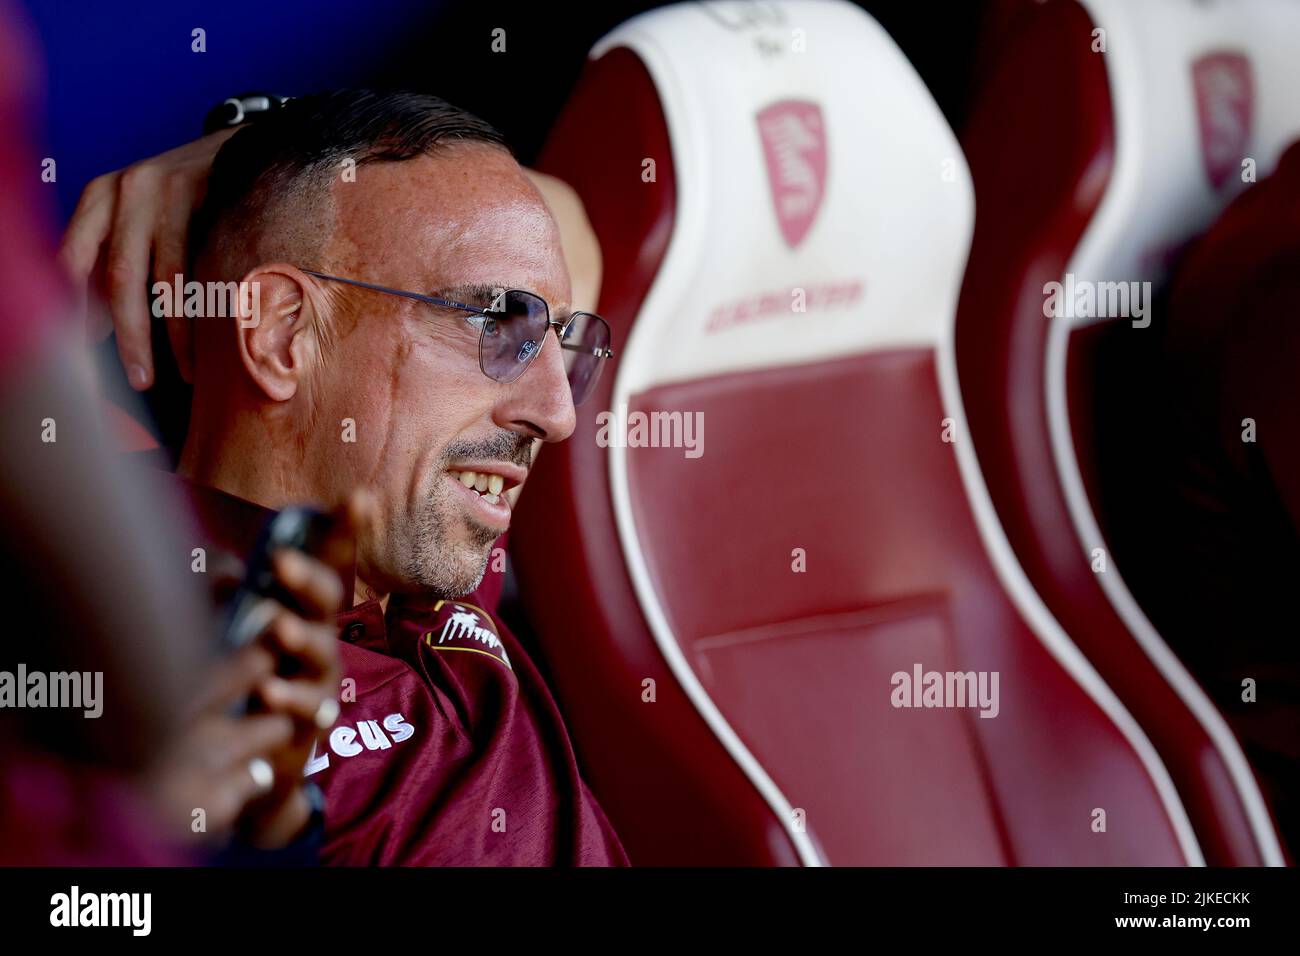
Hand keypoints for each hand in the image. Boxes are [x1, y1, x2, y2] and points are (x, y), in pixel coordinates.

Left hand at [59, 128, 236, 388]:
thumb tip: (89, 325)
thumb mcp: (142, 219)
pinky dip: (203, 308)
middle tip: (139, 378)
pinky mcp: (205, 197)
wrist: (246, 147)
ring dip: (172, 333)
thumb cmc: (190, 195)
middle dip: (129, 334)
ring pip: (162, 276)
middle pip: (118, 275)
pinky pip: (201, 265)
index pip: (70, 261)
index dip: (72, 310)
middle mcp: (125, 190)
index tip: (79, 354)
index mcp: (99, 197)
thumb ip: (115, 262)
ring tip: (181, 370)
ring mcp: (165, 190)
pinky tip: (211, 336)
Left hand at [150, 491, 368, 849]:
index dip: (346, 528)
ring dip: (299, 636)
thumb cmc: (248, 677)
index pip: (329, 559)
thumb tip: (221, 567)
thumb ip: (230, 595)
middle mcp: (320, 634)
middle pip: (326, 597)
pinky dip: (288, 698)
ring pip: (320, 649)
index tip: (359, 496)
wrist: (256, 756)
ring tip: (278, 628)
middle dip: (307, 577)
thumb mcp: (235, 629)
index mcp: (304, 605)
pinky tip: (267, 691)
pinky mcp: (311, 720)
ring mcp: (320, 677)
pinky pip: (307, 707)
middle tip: (280, 561)